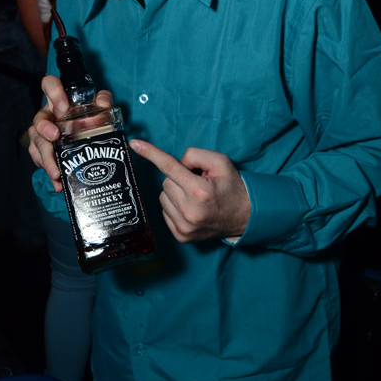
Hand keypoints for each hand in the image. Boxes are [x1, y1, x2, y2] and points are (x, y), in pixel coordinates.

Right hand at [28, 75, 112, 191]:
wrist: (80, 135)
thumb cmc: (84, 117)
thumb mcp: (96, 107)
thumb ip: (102, 100)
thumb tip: (103, 102)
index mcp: (57, 100)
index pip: (49, 84)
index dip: (53, 92)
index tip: (63, 105)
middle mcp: (46, 117)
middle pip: (39, 121)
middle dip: (44, 129)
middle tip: (54, 137)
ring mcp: (42, 136)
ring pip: (38, 145)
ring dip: (47, 159)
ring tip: (56, 172)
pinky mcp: (43, 153)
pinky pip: (43, 163)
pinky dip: (51, 175)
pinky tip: (59, 183)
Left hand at [130, 140, 250, 242]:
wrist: (245, 216)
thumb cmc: (231, 186)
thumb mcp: (220, 162)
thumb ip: (195, 155)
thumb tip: (176, 163)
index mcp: (199, 191)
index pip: (169, 167)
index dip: (151, 153)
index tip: (134, 144)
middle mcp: (190, 210)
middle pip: (166, 182)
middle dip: (178, 179)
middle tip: (198, 183)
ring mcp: (184, 226)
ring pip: (163, 197)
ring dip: (175, 193)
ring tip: (195, 197)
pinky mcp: (181, 236)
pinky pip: (165, 212)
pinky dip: (175, 207)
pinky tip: (191, 208)